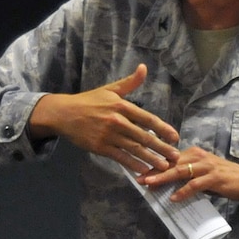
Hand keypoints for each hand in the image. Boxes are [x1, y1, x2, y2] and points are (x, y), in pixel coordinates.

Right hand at [28, 65, 181, 173]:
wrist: (63, 113)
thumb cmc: (89, 101)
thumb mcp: (110, 89)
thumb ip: (130, 82)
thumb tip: (144, 68)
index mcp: (121, 105)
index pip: (147, 118)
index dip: (163, 129)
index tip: (175, 137)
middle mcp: (116, 120)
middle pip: (143, 136)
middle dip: (161, 147)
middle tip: (175, 156)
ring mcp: (107, 135)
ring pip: (133, 148)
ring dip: (150, 158)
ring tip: (164, 166)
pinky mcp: (99, 147)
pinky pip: (120, 157)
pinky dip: (132, 164)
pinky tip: (144, 170)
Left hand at [140, 147, 238, 203]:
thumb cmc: (226, 178)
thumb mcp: (205, 173)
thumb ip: (188, 176)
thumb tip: (168, 185)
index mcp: (195, 153)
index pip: (170, 158)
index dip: (155, 165)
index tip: (140, 172)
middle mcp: (199, 156)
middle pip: (172, 162)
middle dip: (154, 170)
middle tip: (139, 178)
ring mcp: (207, 166)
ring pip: (180, 171)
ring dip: (163, 178)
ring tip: (150, 185)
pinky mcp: (215, 178)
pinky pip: (195, 185)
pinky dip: (183, 191)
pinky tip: (174, 198)